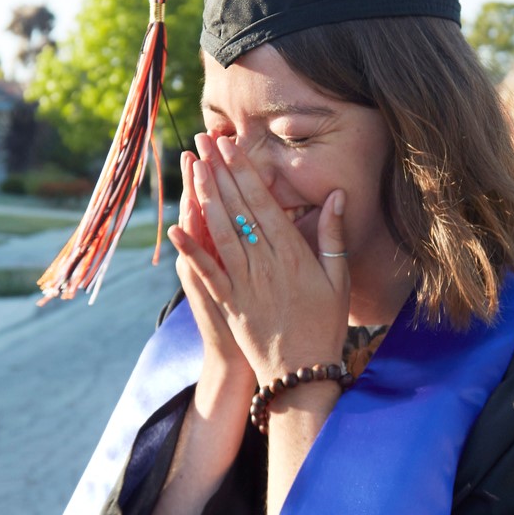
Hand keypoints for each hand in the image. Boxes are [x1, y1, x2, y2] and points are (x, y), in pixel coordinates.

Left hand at [171, 133, 347, 386]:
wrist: (302, 373)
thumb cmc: (325, 324)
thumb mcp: (339, 278)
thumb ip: (333, 235)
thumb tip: (336, 195)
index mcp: (293, 254)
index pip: (263, 202)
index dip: (244, 171)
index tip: (231, 145)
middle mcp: (265, 264)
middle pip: (238, 209)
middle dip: (219, 172)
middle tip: (203, 141)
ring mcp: (244, 283)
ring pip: (220, 233)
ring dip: (204, 198)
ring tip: (192, 168)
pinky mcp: (229, 303)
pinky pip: (206, 272)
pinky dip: (190, 250)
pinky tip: (174, 227)